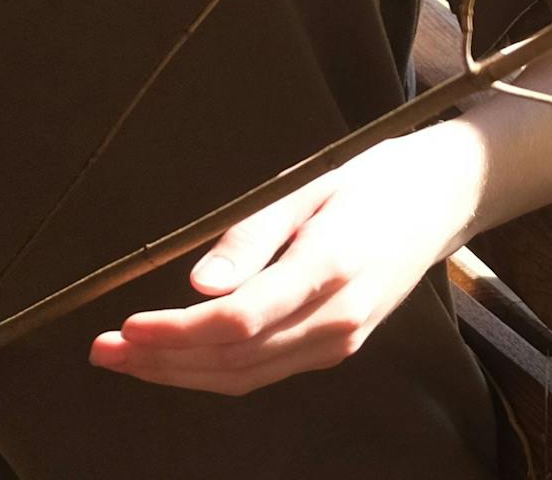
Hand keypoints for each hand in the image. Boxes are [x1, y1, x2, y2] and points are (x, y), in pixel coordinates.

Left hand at [89, 129, 480, 395]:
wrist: (447, 196)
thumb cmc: (378, 177)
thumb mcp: (314, 183)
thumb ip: (254, 233)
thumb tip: (198, 285)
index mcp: (332, 265)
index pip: (239, 320)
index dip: (176, 332)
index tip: (127, 323)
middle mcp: (338, 315)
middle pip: (234, 360)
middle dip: (162, 361)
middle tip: (105, 349)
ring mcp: (342, 338)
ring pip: (246, 376)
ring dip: (180, 373)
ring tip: (126, 356)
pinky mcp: (340, 346)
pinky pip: (266, 371)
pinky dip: (216, 370)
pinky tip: (180, 356)